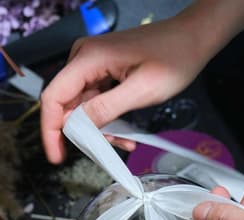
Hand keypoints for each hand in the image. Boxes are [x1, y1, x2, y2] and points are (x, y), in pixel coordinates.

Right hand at [40, 14, 213, 163]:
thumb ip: (106, 108)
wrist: (192, 38)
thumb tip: (77, 126)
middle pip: (66, 104)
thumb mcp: (142, 90)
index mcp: (88, 58)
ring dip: (98, 129)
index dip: (51, 130)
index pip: (53, 98)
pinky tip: (124, 132)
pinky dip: (106, 119)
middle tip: (106, 149)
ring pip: (82, 106)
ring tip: (124, 141)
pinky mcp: (102, 69)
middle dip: (83, 132)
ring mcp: (92, 63)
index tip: (56, 155)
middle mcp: (84, 57)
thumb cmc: (174, 56)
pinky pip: (94, 100)